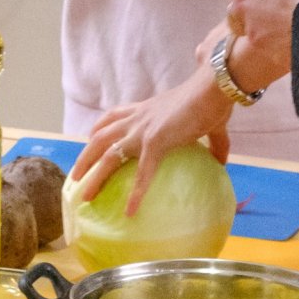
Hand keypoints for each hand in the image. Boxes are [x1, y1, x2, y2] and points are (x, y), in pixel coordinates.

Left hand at [73, 52, 236, 215]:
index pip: (114, 116)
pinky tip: (130, 212)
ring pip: (108, 154)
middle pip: (100, 136)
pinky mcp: (155, 142)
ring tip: (85, 195)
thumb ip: (214, 143)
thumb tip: (223, 161)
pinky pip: (142, 173)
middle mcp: (138, 119)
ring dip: (94, 175)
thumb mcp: (208, 123)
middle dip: (86, 156)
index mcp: (146, 110)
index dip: (100, 127)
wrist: (215, 86)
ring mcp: (143, 130)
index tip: (90, 137)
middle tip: (75, 176)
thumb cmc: (212, 100)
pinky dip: (136, 194)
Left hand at [224, 0, 298, 90]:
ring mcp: (261, 43)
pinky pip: (282, 56)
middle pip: (248, 27)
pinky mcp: (277, 59)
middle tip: (283, 17)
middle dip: (261, 24)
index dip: (253, 4)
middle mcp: (246, 21)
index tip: (270, 0)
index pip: (238, 6)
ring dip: (276, 37)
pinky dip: (290, 50)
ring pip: (264, 43)